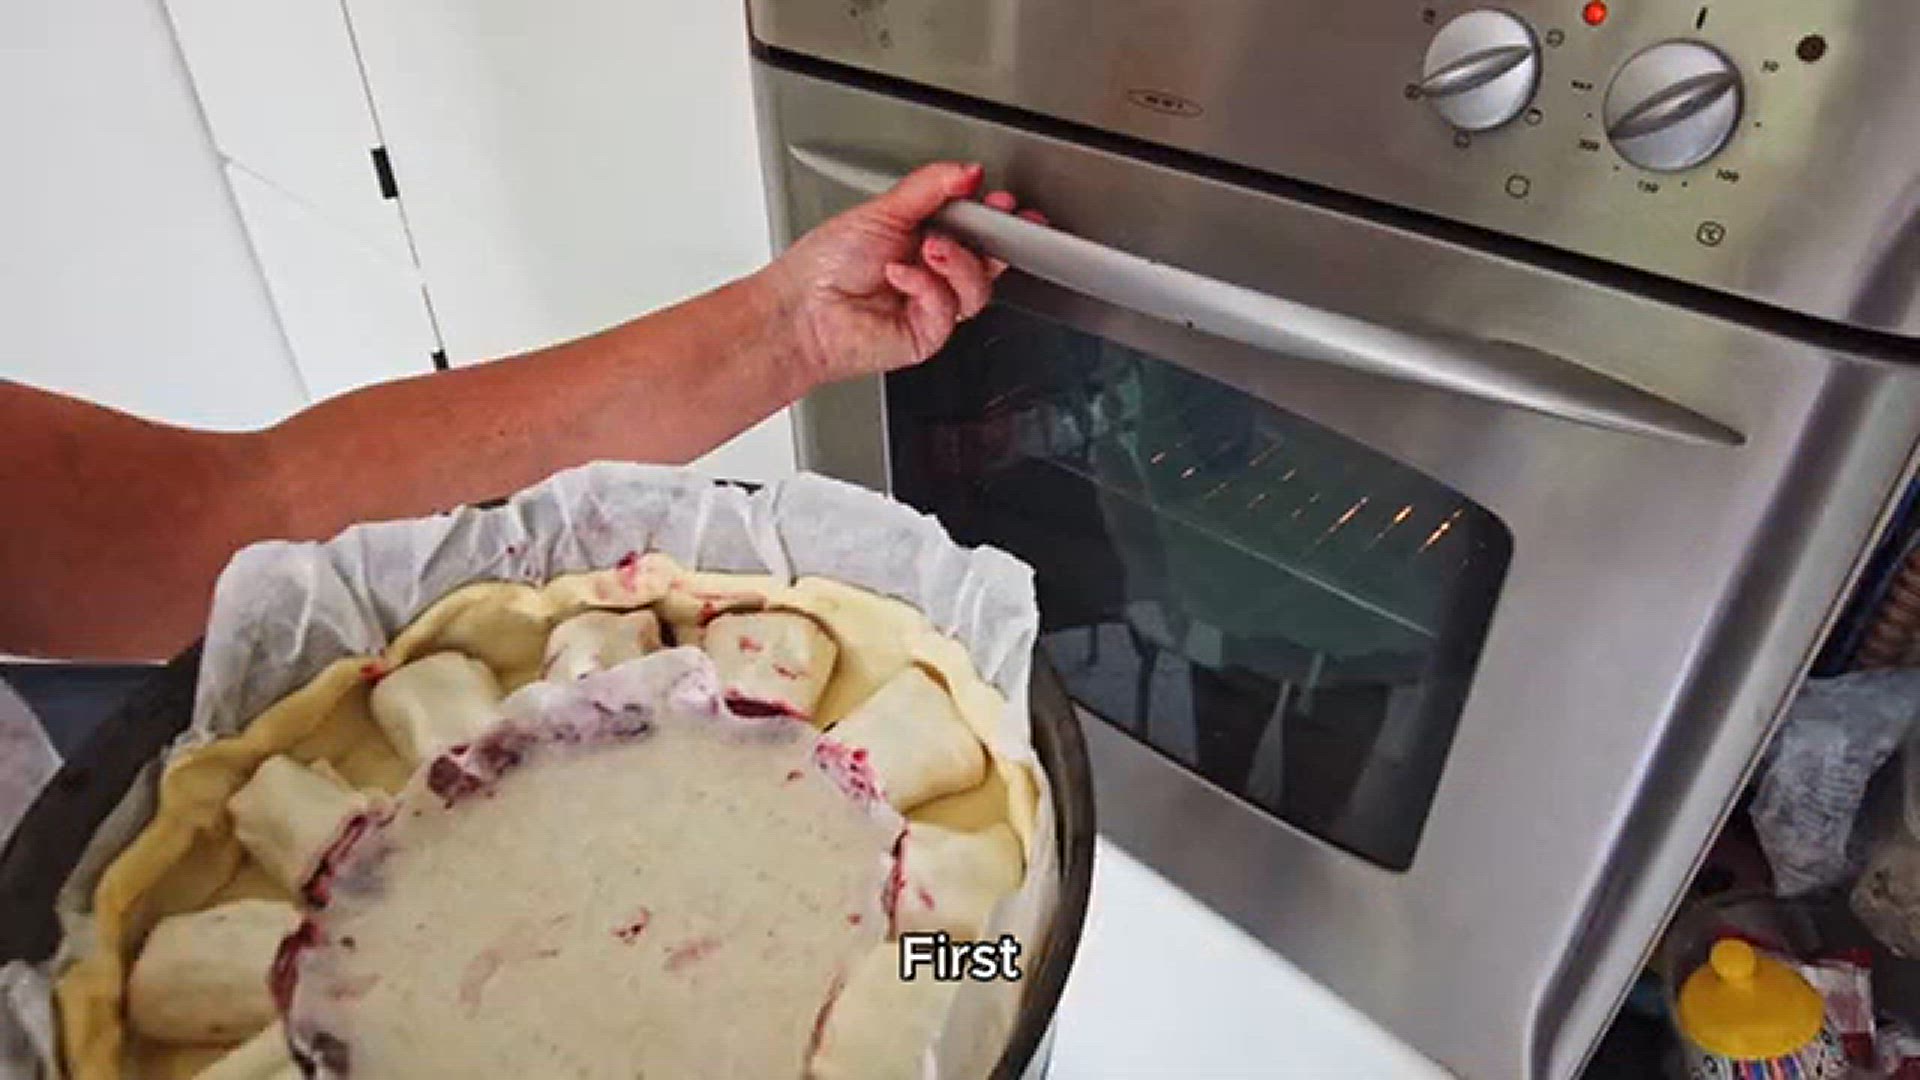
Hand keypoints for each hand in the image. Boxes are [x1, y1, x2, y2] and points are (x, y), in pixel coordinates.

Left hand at [762, 162, 1042, 386]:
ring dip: (958, 263)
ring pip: (978, 287)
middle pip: (987, 261)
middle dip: (996, 241)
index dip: (995, 216)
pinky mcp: (928, 334)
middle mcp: (931, 274)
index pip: (974, 228)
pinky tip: (899, 277)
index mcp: (922, 238)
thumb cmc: (824, 265)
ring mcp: (932, 306)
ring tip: (928, 248)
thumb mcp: (882, 209)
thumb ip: (931, 186)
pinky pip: (949, 308)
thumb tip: (968, 171)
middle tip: (993, 220)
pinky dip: (927, 287)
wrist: (801, 311)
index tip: (1004, 202)